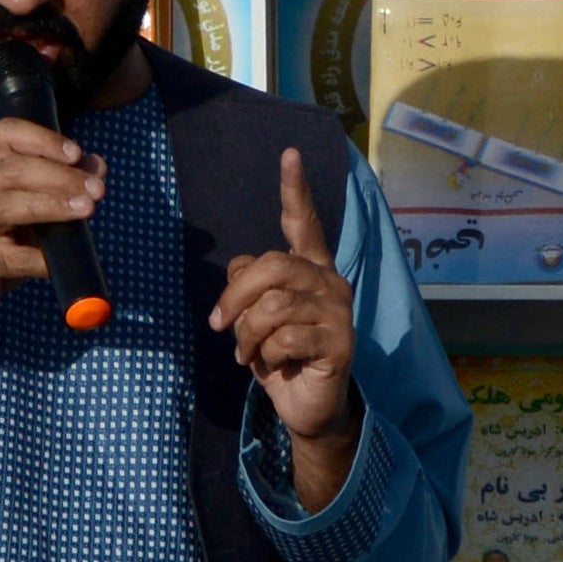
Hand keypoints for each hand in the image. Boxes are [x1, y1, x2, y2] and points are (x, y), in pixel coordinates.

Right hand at [0, 117, 103, 416]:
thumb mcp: (30, 209)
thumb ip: (62, 185)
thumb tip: (96, 166)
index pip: (7, 134)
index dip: (43, 138)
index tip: (76, 153)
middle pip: (14, 169)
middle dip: (60, 176)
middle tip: (96, 190)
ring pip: (6, 205)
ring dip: (50, 205)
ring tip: (85, 210)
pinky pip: (10, 257)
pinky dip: (39, 259)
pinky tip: (58, 263)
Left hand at [211, 149, 361, 507]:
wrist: (307, 406)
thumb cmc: (280, 355)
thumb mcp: (255, 318)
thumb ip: (249, 287)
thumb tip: (240, 273)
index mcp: (310, 269)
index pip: (304, 223)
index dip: (295, 190)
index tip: (288, 154)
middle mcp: (329, 282)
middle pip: (272, 266)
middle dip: (235, 297)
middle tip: (221, 326)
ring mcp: (338, 311)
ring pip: (273, 305)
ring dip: (248, 335)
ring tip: (249, 353)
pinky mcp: (341, 342)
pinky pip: (286, 336)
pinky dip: (266, 354)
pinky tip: (270, 365)